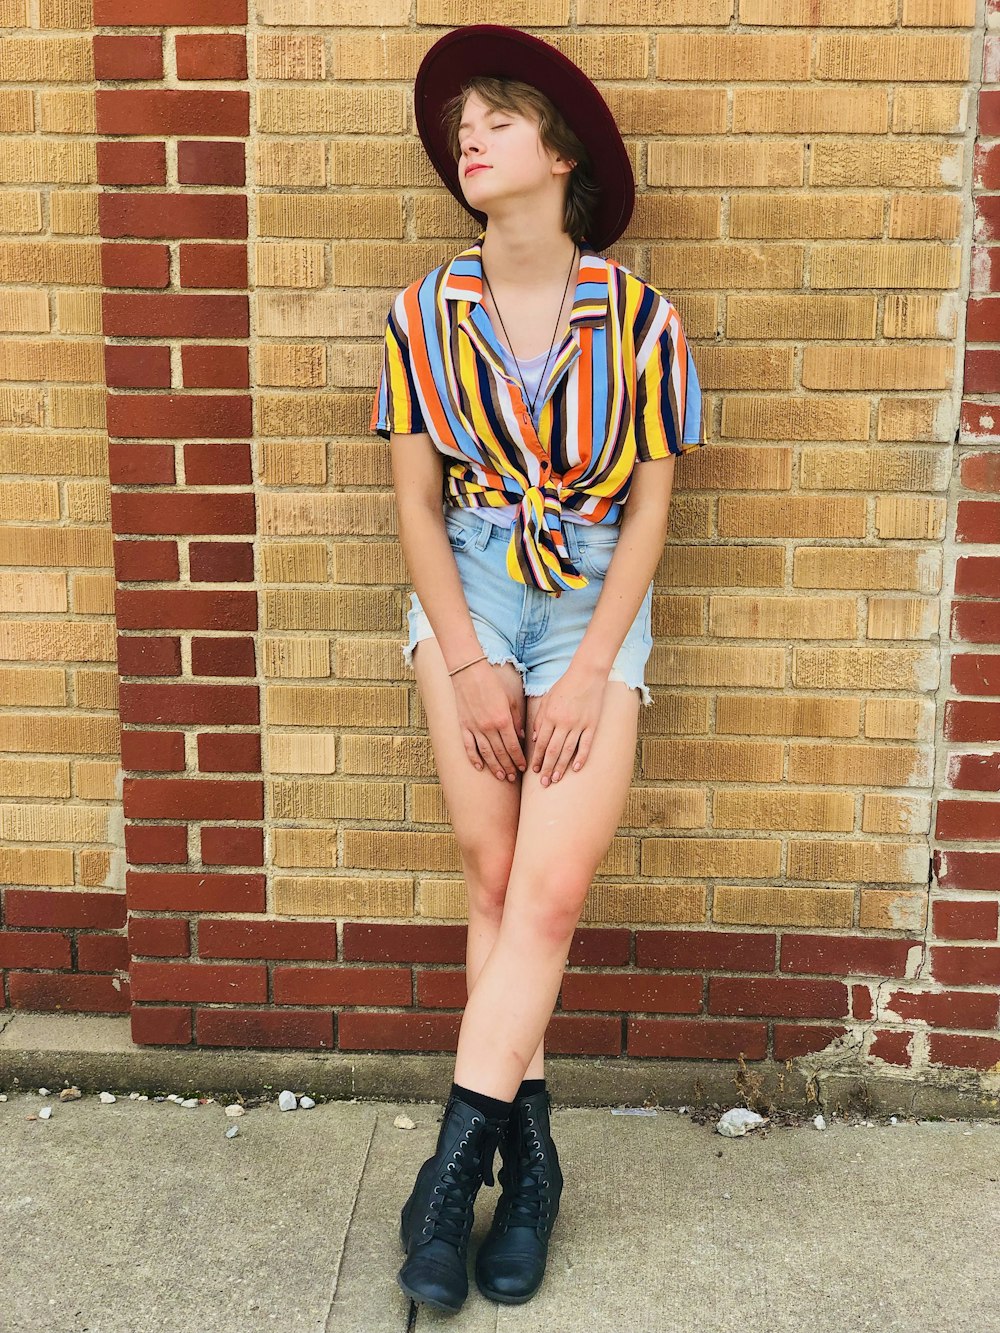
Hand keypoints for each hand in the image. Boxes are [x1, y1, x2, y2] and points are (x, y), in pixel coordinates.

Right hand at [451, 660, 526, 780]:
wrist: (469, 672)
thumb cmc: (492, 683)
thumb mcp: (510, 699)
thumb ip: (516, 719)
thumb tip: (521, 736)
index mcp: (503, 720)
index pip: (513, 746)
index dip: (519, 759)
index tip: (523, 768)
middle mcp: (489, 728)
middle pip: (500, 753)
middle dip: (508, 767)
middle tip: (513, 777)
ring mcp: (474, 728)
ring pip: (486, 753)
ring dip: (494, 766)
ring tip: (501, 776)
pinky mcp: (463, 726)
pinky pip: (469, 747)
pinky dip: (474, 758)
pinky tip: (480, 767)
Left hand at [530, 660, 606, 786]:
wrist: (587, 675)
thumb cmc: (565, 686)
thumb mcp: (547, 700)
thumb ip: (540, 719)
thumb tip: (535, 739)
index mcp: (550, 716)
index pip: (541, 742)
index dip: (536, 758)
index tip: (533, 770)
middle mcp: (563, 722)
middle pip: (552, 750)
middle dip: (546, 767)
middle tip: (542, 783)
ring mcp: (579, 724)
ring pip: (567, 750)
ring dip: (560, 767)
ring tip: (555, 779)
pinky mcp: (592, 724)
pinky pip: (586, 744)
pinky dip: (581, 757)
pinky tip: (576, 769)